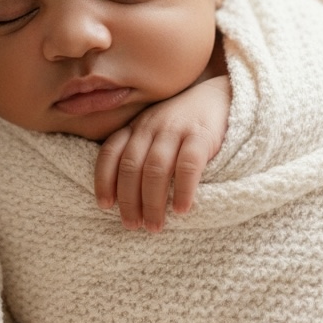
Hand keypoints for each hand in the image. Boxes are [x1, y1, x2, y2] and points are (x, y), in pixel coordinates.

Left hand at [94, 75, 230, 232]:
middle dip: (129, 200)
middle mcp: (151, 126)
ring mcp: (175, 129)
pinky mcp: (201, 135)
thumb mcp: (153, 131)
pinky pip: (188, 164)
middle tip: (133, 226)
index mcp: (136, 127)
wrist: (219, 97)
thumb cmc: (181, 123)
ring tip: (154, 225)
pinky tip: (181, 209)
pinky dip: (182, 189)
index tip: (104, 205)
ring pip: (155, 168)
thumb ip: (138, 151)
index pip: (110, 152)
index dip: (103, 179)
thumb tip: (121, 196)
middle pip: (131, 166)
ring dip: (152, 201)